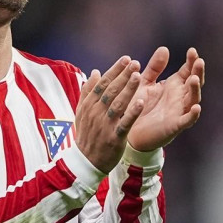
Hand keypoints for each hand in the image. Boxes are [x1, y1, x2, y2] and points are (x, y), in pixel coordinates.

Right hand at [74, 56, 145, 171]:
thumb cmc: (86, 135)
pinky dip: (132, 113)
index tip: (126, 59)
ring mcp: (105, 125)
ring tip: (138, 75)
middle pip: (110, 90)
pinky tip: (140, 102)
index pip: (103, 83)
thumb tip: (95, 72)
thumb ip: (88, 92)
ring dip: (128, 89)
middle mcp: (96, 112)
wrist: (85, 162)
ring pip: (117, 104)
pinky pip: (124, 123)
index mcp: (89, 105)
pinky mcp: (114, 138)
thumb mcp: (81, 112)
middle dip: (123, 75)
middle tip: (135, 62)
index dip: (115, 70)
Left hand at [126, 47, 203, 150]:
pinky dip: (193, 115)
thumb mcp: (145, 82)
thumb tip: (164, 48)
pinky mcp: (175, 126)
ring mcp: (179, 111)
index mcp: (174, 85)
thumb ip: (154, 68)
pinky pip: (187, 120)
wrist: (130, 130)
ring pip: (193, 99)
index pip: (187, 71)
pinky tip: (196, 107)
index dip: (191, 61)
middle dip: (198, 72)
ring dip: (195, 90)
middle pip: (195, 83)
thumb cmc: (139, 105)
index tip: (192, 50)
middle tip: (199, 61)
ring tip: (194, 79)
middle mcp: (180, 97)